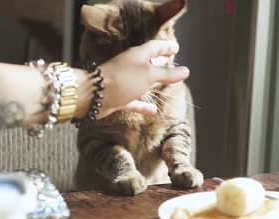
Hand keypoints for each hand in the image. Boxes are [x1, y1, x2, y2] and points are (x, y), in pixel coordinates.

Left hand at [74, 40, 189, 118]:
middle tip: (171, 61)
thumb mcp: (149, 74)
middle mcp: (130, 66)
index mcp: (138, 55)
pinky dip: (143, 105)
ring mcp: (124, 82)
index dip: (166, 47)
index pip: (155, 47)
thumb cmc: (122, 79)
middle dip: (160, 62)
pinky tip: (153, 111)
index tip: (176, 47)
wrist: (93, 95)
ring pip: (142, 81)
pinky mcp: (118, 97)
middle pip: (148, 62)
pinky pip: (134, 100)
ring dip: (153, 82)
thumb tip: (185, 71)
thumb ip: (167, 74)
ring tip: (166, 84)